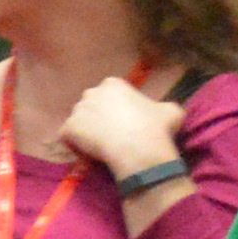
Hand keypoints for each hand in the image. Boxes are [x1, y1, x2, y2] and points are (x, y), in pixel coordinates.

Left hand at [60, 70, 184, 190]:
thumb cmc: (156, 128)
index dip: (116, 108)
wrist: (140, 150)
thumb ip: (163, 107)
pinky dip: (74, 145)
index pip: (110, 93)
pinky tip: (87, 154)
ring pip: (79, 120)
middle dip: (98, 116)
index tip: (125, 122)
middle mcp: (92, 92)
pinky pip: (67, 137)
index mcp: (113, 84)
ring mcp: (78, 110)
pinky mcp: (68, 129)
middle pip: (92, 104)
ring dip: (86, 131)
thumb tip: (165, 111)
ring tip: (99, 146)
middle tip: (111, 134)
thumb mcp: (170, 111)